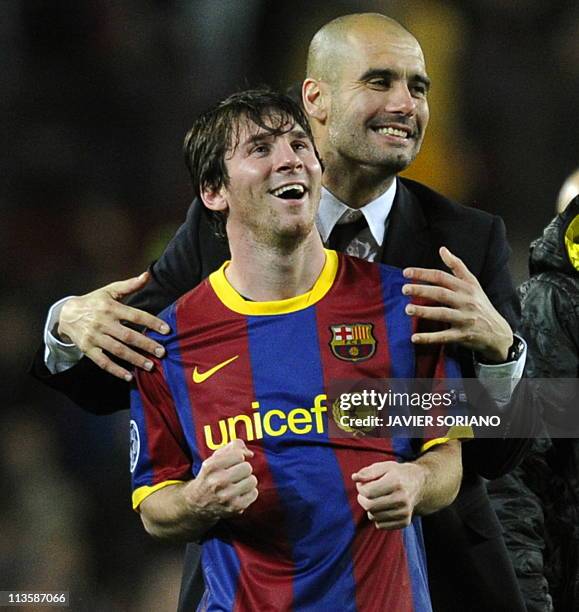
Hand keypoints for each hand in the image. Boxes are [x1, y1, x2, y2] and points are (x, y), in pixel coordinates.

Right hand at [57, 272, 169, 380]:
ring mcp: (94, 337)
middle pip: (128, 336)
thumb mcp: (109, 290)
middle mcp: (103, 322)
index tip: (167, 330)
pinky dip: (115, 370)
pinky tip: (129, 376)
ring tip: (150, 366)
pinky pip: (102, 362)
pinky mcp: (87, 349)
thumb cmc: (94, 301)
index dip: (152, 322)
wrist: (66, 314)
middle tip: (162, 352)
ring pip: (117, 350)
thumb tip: (148, 275)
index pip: (135, 315)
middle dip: (146, 345)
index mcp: (111, 307)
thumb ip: (130, 285)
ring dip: (134, 359)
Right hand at [184, 439, 257, 521]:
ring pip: (252, 481)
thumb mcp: (214, 458)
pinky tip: (240, 493)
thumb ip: (233, 447)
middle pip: (247, 468)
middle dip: (243, 469)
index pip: (239, 455)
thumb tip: (249, 454)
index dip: (238, 458)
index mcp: (211, 467)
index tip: (233, 463)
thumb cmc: (210, 476)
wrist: (197, 503)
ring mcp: (226, 497)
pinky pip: (254, 493)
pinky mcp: (235, 507)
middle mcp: (217, 482)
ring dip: (247, 481)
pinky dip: (249, 493)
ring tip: (238, 484)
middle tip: (235, 474)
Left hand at [352, 461, 425, 529]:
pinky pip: (380, 525)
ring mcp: (404, 512)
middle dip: (362, 499)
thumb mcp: (383, 467)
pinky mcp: (405, 522)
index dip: (360, 488)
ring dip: (370, 508)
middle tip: (364, 493)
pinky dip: (377, 517)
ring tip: (376, 499)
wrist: (418, 484)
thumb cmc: (397, 474)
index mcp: (396, 482)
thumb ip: (368, 472)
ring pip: (373, 517)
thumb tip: (354, 477)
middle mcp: (402, 498)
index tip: (362, 484)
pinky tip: (383, 507)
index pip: (368, 492)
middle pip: (370, 506)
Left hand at [402, 247, 512, 362]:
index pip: (442, 277)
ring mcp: (465, 319)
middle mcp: (466, 302)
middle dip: (422, 290)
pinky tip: (414, 338)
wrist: (498, 333)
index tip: (405, 273)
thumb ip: (457, 266)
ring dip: (424, 311)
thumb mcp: (473, 283)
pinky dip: (429, 338)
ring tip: (407, 309)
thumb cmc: (481, 305)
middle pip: (441, 293)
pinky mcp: (463, 335)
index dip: (423, 274)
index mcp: (466, 288)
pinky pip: (444, 337)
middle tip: (404, 289)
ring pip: (443, 314)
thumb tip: (442, 249)